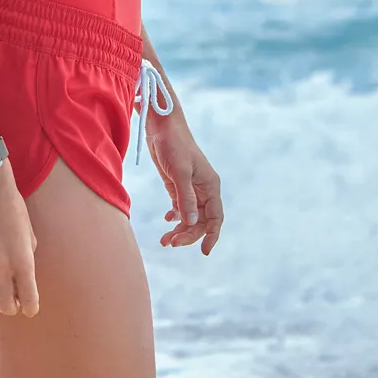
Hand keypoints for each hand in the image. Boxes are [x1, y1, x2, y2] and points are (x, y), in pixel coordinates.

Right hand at [0, 162, 39, 314]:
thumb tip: (22, 283)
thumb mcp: (29, 236)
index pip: (29, 301)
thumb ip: (26, 262)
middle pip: (6, 308)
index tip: (30, 308)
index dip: (31, 309)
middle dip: (12, 308)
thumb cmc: (13, 210)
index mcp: (24, 261)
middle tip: (14, 299)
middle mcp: (3, 267)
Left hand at [146, 109, 223, 254]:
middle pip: (201, 221)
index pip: (215, 217)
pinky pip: (180, 207)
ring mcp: (190, 187)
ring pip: (189, 216)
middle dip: (188, 234)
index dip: (212, 235)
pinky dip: (174, 216)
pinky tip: (166, 220)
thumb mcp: (179, 172)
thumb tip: (190, 222)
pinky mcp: (177, 184)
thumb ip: (185, 198)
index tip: (205, 252)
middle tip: (170, 243)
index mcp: (210, 185)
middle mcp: (203, 189)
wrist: (161, 125)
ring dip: (179, 229)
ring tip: (164, 240)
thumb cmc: (174, 144)